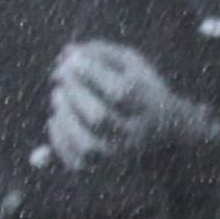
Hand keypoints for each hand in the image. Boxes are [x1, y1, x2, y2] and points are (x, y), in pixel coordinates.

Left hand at [44, 41, 213, 168]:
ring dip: (65, 116)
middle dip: (75, 92)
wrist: (164, 129)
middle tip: (61, 76)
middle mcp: (135, 132)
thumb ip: (100, 51)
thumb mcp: (130, 62)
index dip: (91, 72)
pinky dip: (59, 141)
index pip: (118, 91)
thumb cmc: (140, 86)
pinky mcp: (104, 167)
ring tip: (57, 96)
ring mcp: (120, 152)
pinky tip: (56, 119)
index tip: (73, 59)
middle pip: (100, 118)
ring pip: (87, 145)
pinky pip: (77, 162)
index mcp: (147, 102)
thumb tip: (67, 53)